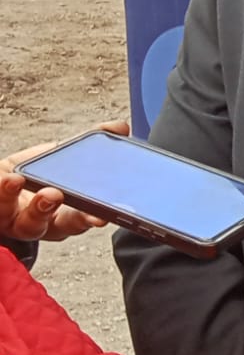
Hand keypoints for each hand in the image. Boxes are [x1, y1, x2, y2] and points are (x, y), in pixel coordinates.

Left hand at [0, 122, 128, 241]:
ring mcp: (18, 220)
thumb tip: (122, 128)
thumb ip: (91, 144)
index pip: (83, 220)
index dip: (93, 218)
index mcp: (67, 214)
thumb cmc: (35, 176)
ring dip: (29, 204)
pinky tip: (11, 177)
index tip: (101, 216)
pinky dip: (4, 190)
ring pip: (26, 221)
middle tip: (57, 195)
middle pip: (55, 226)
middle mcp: (44, 223)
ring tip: (23, 182)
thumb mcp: (63, 159)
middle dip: (60, 214)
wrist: (0, 184)